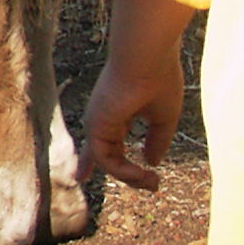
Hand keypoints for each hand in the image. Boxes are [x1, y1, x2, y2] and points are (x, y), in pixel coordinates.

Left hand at [78, 47, 184, 191]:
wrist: (149, 60)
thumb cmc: (159, 82)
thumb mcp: (163, 118)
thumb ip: (157, 140)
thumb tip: (151, 162)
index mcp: (118, 114)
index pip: (103, 141)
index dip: (90, 159)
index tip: (80, 176)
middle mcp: (103, 118)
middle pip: (107, 156)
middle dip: (130, 176)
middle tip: (154, 185)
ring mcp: (97, 121)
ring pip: (107, 161)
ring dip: (132, 177)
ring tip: (154, 181)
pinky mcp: (95, 124)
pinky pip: (105, 158)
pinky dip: (124, 171)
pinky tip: (143, 172)